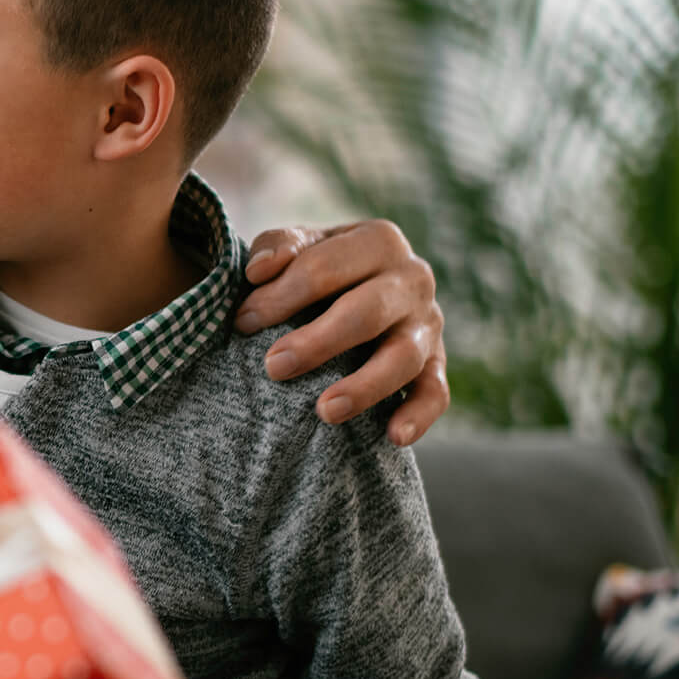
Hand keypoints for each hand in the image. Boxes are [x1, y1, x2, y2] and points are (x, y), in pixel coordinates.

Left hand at [235, 220, 447, 446]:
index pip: (325, 268)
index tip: (243, 322)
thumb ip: (278, 246)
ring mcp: (428, 323)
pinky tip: (394, 437)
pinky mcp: (435, 363)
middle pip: (366, 312)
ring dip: (365, 386)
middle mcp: (412, 278)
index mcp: (377, 241)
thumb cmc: (321, 266)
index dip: (280, 296)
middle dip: (318, 342)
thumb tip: (259, 271)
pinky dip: (419, 415)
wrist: (363, 286)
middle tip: (273, 366)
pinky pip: (435, 393)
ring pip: (404, 357)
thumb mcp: (301, 246)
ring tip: (324, 411)